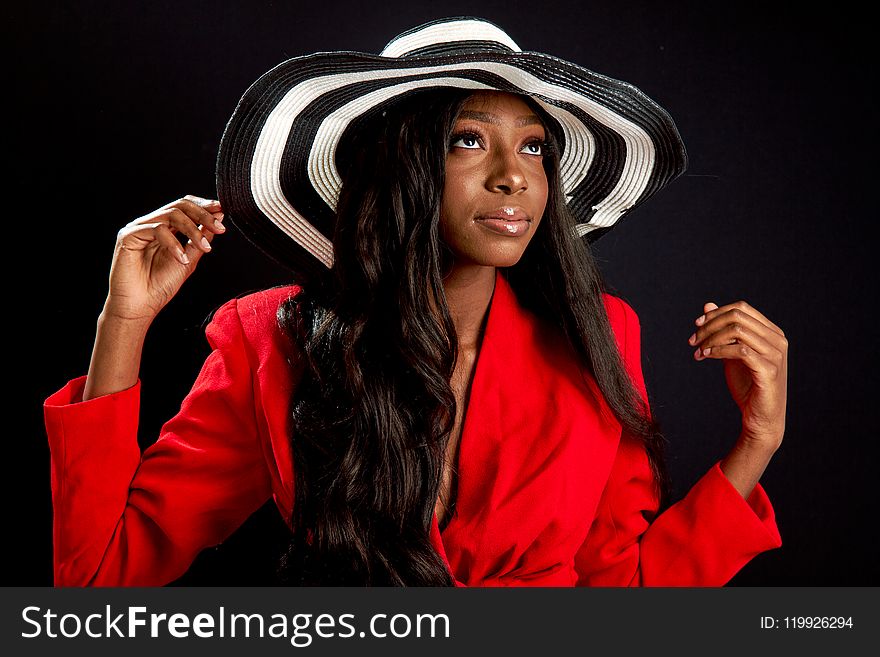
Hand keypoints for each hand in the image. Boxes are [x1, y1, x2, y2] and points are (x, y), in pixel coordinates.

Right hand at [104, 195, 225, 323]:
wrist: (140, 306)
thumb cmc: (160, 286)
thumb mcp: (189, 259)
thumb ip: (201, 238)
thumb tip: (218, 215)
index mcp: (164, 228)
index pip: (184, 207)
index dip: (204, 206)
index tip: (222, 210)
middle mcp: (151, 224)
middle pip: (179, 205)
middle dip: (203, 214)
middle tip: (219, 228)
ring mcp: (139, 228)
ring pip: (171, 214)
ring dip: (193, 230)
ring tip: (204, 247)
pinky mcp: (128, 235)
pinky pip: (157, 229)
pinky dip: (174, 243)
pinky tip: (182, 259)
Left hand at [688, 300, 787, 451]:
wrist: (761, 418)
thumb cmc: (748, 385)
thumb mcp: (731, 353)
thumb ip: (723, 331)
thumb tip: (708, 306)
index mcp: (771, 332)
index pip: (741, 308)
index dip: (716, 313)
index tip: (696, 325)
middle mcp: (777, 340)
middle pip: (738, 316)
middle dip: (710, 325)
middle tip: (693, 340)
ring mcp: (775, 354)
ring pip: (737, 330)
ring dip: (711, 338)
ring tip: (698, 351)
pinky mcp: (769, 370)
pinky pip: (739, 350)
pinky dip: (718, 350)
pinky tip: (705, 356)